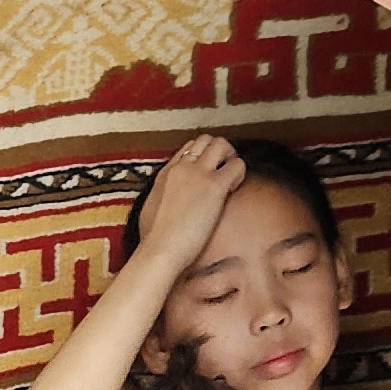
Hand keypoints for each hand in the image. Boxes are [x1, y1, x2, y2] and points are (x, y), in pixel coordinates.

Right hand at [135, 135, 246, 263]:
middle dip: (219, 152)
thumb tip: (167, 199)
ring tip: (231, 178)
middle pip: (206, 140)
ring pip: (222, 144)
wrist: (160, 250)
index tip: (208, 170)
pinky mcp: (215, 186)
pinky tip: (232, 191)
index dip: (202, 156)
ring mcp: (199, 174)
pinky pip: (237, 165)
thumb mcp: (150, 208)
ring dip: (231, 158)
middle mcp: (182, 167)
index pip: (189, 148)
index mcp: (166, 173)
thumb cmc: (154, 240)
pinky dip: (240, 174)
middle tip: (224, 170)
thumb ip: (162, 196)